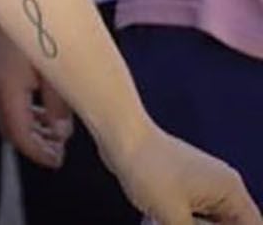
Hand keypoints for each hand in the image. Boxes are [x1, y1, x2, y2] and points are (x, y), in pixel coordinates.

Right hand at [0, 24, 73, 168]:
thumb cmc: (38, 27)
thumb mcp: (58, 71)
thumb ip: (59, 107)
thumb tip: (61, 129)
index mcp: (7, 90)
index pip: (19, 136)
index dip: (39, 154)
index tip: (57, 160)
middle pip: (9, 129)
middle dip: (33, 144)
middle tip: (57, 149)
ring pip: (6, 114)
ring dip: (29, 127)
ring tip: (54, 129)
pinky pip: (5, 97)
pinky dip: (23, 110)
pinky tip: (41, 106)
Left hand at [105, 124, 261, 224]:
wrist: (121, 136)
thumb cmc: (148, 168)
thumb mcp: (173, 217)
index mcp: (230, 190)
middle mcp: (221, 184)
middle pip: (229, 223)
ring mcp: (202, 180)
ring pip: (208, 218)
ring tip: (164, 223)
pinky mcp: (182, 180)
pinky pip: (190, 208)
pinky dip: (181, 219)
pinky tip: (157, 220)